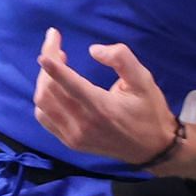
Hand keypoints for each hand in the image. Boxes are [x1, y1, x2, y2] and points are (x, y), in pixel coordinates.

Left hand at [33, 27, 178, 164]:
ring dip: (43, 81)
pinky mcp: (69, 142)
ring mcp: (74, 136)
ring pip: (43, 104)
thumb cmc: (148, 110)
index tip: (44, 52)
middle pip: (49, 92)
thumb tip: (93, 50)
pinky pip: (44, 118)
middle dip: (47, 66)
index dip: (53, 67)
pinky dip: (44, 99)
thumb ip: (122, 59)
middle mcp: (84, 125)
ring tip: (55, 64)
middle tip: (56, 47)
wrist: (152, 148)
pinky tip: (54, 86)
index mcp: (102, 108)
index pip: (69, 85)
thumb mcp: (143, 80)